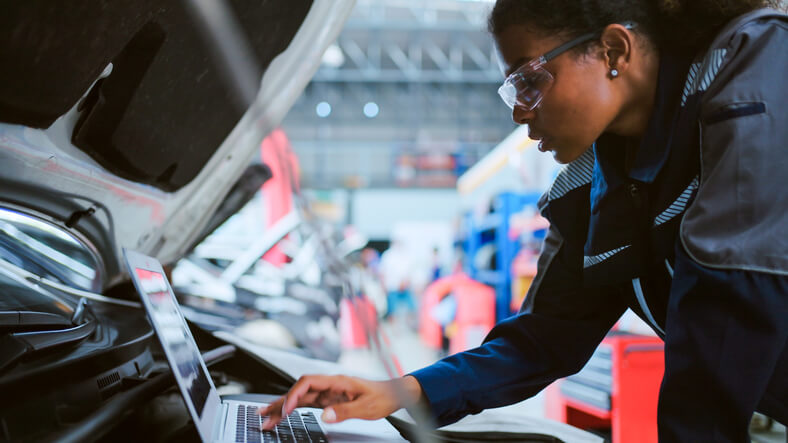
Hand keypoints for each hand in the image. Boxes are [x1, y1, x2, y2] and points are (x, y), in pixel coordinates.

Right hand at [258, 375, 422, 429]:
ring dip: (282, 407)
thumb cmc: (383, 396)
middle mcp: (329, 384)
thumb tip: (325, 415)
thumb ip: (345, 410)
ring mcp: (328, 392)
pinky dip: (293, 409)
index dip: (293, 395)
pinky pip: (306, 404)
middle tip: (263, 416)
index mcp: (337, 381)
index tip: (286, 410)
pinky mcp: (329, 400)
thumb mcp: (367, 406)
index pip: (307, 382)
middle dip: (279, 402)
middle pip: (298, 390)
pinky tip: (282, 415)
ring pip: (299, 397)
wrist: (394, 394)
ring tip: (265, 417)